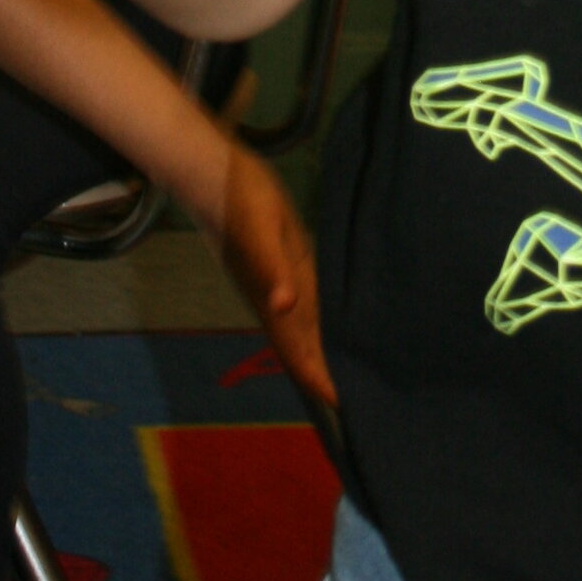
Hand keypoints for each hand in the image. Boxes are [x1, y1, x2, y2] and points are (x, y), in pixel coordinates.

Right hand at [202, 142, 335, 411]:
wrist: (216, 173)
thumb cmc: (240, 200)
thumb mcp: (261, 231)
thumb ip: (273, 268)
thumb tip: (283, 306)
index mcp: (272, 298)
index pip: (297, 351)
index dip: (318, 380)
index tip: (346, 408)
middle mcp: (277, 299)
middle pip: (303, 349)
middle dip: (326, 377)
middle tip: (365, 403)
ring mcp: (280, 283)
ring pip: (306, 330)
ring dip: (327, 354)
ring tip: (358, 374)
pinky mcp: (286, 264)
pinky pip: (309, 304)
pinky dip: (326, 322)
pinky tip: (343, 325)